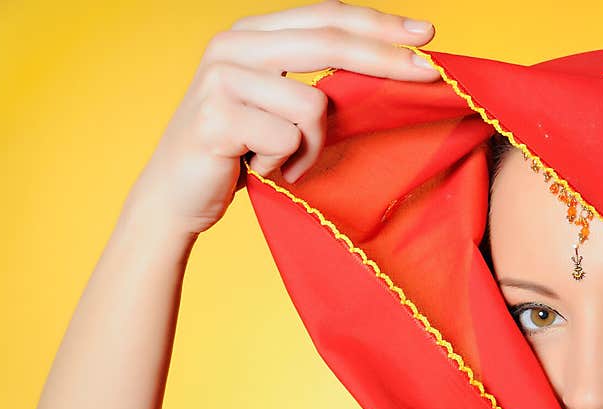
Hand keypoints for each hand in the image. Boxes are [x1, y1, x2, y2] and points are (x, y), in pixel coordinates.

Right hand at [122, 0, 439, 239]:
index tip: (426, 33)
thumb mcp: (273, 105)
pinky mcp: (217, 117)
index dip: (378, 23)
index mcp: (250, 35)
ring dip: (311, 148)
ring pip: (313, 104)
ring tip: (284, 163)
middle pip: (329, 40)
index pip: (326, 15)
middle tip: (428, 73)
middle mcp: (232, 44)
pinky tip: (258, 170)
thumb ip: (309, 78)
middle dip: (386, 58)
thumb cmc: (235, 154)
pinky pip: (288, 139)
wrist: (174, 196)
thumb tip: (383, 65)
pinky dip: (284, 165)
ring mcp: (221, 78)